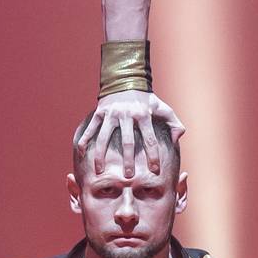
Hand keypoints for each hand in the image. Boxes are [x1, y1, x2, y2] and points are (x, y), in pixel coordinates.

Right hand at [73, 89, 187, 172]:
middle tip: (128, 177)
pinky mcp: (99, 112)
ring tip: (100, 171)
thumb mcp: (163, 108)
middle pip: (127, 141)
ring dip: (101, 155)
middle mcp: (127, 115)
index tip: (155, 171)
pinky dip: (84, 140)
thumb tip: (176, 140)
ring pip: (104, 137)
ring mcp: (111, 114)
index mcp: (144, 115)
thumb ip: (175, 124)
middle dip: (128, 160)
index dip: (153, 156)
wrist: (126, 80)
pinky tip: (81, 153)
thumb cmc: (147, 99)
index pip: (150, 139)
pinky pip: (91, 128)